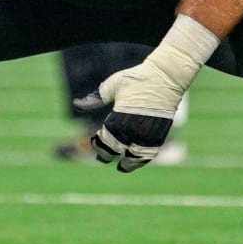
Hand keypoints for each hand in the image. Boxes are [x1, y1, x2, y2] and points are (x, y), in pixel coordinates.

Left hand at [73, 17, 216, 172]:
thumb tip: (76, 104)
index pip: (105, 140)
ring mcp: (148, 133)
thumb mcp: (112, 86)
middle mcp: (133, 130)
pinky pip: (150, 152)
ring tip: (123, 167)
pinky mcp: (161, 133)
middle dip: (108, 154)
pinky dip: (143, 159)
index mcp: (119, 119)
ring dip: (129, 163)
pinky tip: (138, 160)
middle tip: (102, 158)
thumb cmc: (136, 78)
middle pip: (118, 150)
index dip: (99, 145)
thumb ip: (95, 99)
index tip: (95, 141)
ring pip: (136, 156)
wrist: (166, 76)